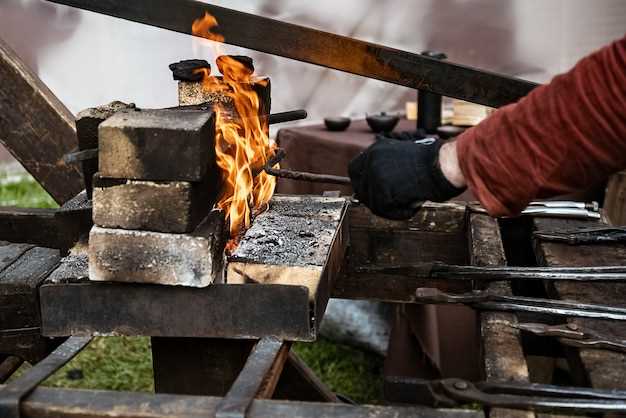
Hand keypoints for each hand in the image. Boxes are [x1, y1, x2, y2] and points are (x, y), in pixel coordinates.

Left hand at [348, 137, 465, 219]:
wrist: (443, 165)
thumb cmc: (431, 164)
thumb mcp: (400, 159)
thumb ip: (385, 170)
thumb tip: (375, 187)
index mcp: (375, 150)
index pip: (355, 170)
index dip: (363, 184)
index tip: (375, 194)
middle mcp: (371, 159)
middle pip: (360, 188)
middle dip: (374, 199)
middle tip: (392, 204)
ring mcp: (374, 174)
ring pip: (373, 202)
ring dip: (391, 208)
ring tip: (410, 202)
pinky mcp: (381, 189)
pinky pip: (384, 210)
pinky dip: (400, 213)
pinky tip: (413, 205)